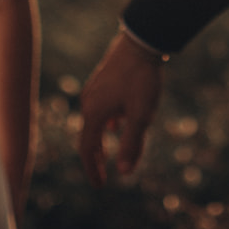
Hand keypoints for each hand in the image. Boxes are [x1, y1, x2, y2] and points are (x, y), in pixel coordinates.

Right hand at [77, 31, 164, 186]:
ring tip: (109, 153)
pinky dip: (105, 123)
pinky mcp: (101, 81)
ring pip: (93, 122)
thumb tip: (123, 172)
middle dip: (95, 158)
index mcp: (94, 114)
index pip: (86, 149)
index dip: (92, 169)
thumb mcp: (140, 115)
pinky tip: (116, 124)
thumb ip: (131, 144)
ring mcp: (93, 90)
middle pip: (87, 137)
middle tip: (102, 175)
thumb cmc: (142, 80)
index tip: (100, 185)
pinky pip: (99, 109)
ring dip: (100, 140)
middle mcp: (88, 102)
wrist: (141, 43)